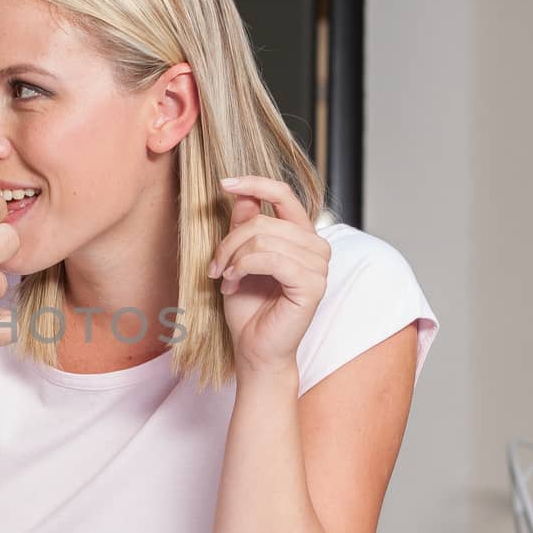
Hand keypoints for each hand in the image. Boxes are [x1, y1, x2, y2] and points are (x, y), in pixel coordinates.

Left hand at [209, 176, 329, 376]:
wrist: (253, 349)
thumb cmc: (248, 308)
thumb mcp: (239, 258)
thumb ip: (245, 226)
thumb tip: (241, 193)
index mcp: (301, 237)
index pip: (284, 195)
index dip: (255, 184)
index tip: (224, 183)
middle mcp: (316, 247)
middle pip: (263, 221)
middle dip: (228, 242)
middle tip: (213, 266)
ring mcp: (319, 266)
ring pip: (263, 238)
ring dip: (232, 257)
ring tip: (223, 277)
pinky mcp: (313, 285)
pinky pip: (270, 259)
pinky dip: (242, 268)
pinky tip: (231, 284)